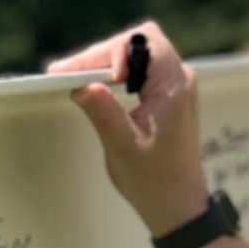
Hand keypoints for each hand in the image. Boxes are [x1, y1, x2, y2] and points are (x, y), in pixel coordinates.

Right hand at [48, 20, 208, 237]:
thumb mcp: (122, 146)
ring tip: (77, 78)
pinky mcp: (168, 96)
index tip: (84, 75)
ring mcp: (176, 86)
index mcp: (174, 86)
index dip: (109, 52)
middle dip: (103, 54)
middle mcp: (179, 79)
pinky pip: (142, 69)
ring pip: (139, 53)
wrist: (178, 205)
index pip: (141, 42)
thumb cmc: (154, 181)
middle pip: (139, 42)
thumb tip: (82, 85)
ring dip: (108, 61)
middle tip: (68, 73)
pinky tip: (98, 86)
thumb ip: (103, 111)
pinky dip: (118, 72)